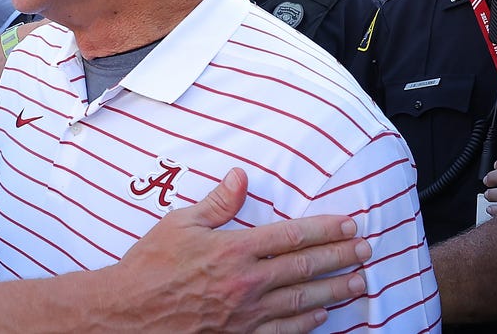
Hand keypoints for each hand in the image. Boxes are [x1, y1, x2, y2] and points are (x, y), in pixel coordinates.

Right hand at [104, 168, 368, 332]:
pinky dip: (308, 322)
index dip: (325, 229)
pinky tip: (322, 315)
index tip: (349, 224)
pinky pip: (285, 330)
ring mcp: (247, 314)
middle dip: (341, 257)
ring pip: (303, 301)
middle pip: (306, 267)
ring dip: (335, 290)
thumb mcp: (178, 223)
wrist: (129, 313)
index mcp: (234, 250)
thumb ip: (216, 203)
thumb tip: (240, 177)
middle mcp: (247, 282)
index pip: (291, 235)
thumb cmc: (149, 267)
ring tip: (359, 282)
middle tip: (366, 250)